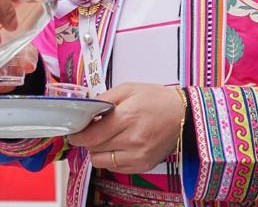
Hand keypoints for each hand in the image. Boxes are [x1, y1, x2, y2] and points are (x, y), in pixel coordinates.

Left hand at [67, 83, 185, 173]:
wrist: (183, 114)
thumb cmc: (156, 99)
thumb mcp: (128, 89)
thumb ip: (104, 99)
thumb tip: (86, 109)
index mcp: (127, 118)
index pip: (91, 135)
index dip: (78, 135)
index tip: (74, 131)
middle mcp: (132, 140)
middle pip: (94, 149)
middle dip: (88, 140)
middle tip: (91, 130)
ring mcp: (138, 156)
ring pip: (101, 161)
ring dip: (97, 151)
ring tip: (105, 138)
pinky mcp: (143, 165)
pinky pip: (115, 168)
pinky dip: (110, 158)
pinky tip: (117, 146)